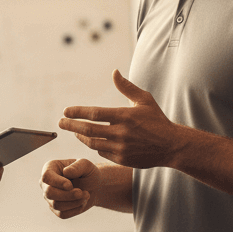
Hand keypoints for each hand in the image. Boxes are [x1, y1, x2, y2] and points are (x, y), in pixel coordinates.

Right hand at [40, 158, 98, 218]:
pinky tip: (83, 202)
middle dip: (67, 195)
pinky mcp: (55, 209)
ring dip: (74, 202)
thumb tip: (66, 172)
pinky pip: (62, 214)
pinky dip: (75, 209)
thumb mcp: (86, 165)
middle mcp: (46, 183)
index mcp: (50, 168)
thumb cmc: (88, 173)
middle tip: (81, 192)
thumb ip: (77, 166)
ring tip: (86, 195)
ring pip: (56, 205)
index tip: (70, 185)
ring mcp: (49, 198)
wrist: (94, 187)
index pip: (46, 176)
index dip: (57, 182)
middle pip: (49, 193)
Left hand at [58, 69, 183, 169]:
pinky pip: (102, 151)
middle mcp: (121, 133)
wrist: (171, 146)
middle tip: (60, 122)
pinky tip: (89, 140)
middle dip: (71, 125)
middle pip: (88, 129)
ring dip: (80, 136)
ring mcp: (121, 148)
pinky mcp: (122, 159)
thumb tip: (114, 72)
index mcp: (124, 116)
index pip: (94, 113)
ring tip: (73, 131)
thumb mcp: (144, 100)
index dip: (77, 112)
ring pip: (93, 142)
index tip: (65, 111)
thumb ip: (126, 87)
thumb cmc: (157, 120)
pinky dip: (93, 145)